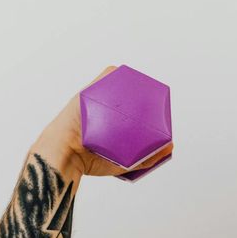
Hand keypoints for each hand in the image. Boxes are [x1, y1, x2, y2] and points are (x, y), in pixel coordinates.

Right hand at [33, 66, 173, 178]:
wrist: (66, 155)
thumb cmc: (89, 162)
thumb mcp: (122, 162)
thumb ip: (145, 159)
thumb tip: (170, 147)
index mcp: (107, 125)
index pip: (130, 111)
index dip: (144, 109)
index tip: (155, 114)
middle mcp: (100, 110)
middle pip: (126, 96)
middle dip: (141, 99)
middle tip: (153, 106)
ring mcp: (94, 99)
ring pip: (118, 84)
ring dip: (132, 87)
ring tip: (145, 96)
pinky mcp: (88, 92)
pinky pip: (108, 75)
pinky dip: (120, 74)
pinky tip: (131, 81)